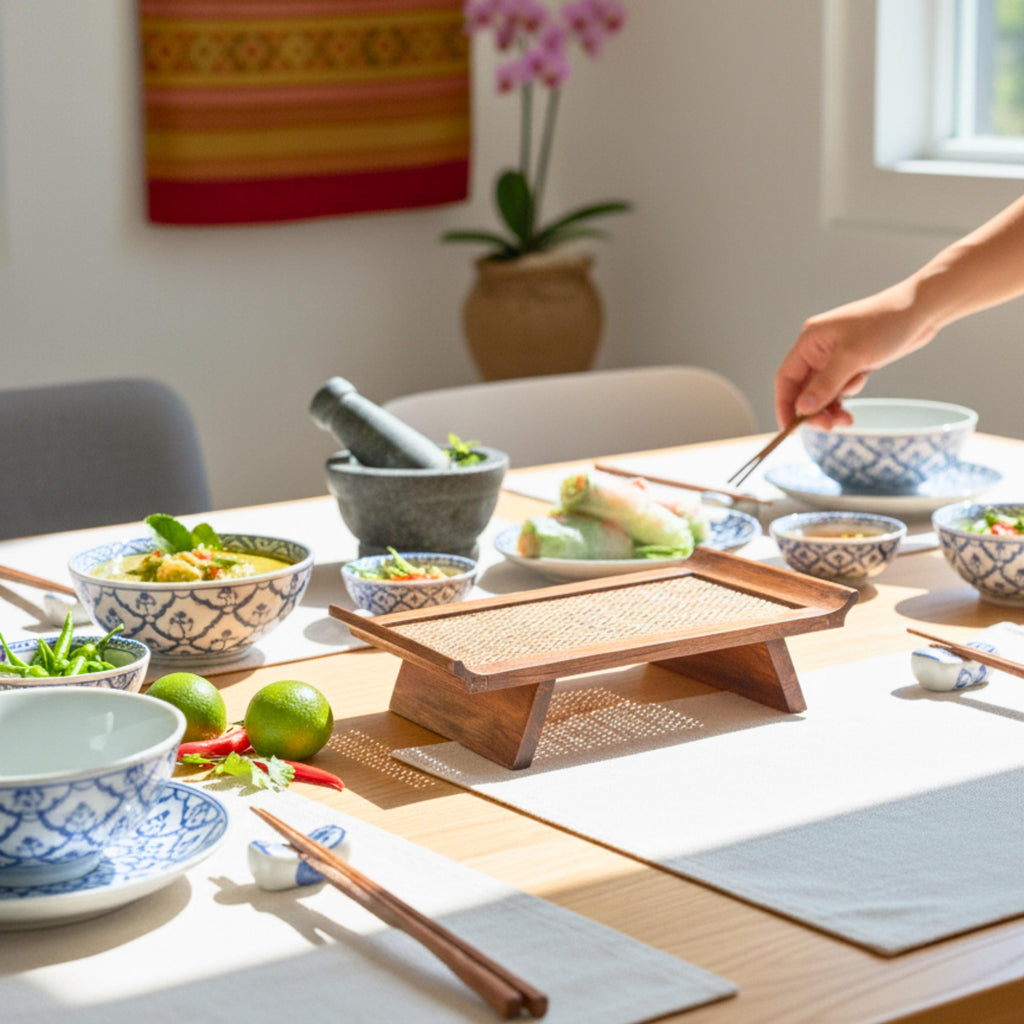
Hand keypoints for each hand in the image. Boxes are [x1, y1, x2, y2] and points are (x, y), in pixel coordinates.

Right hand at [774, 281, 937, 429]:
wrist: (921, 310)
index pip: (786, 378)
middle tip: (830, 427)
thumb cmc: (886, 324)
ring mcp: (835, 357)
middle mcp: (818, 350)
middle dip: (814, 410)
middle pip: (803, 389)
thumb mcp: (852, 357)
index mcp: (810, 341)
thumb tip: (802, 409)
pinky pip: (839, 389)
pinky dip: (845, 399)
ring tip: (847, 419)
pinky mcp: (852, 363)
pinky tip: (857, 398)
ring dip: (831, 408)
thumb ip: (825, 385)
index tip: (791, 428)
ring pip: (822, 392)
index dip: (784, 404)